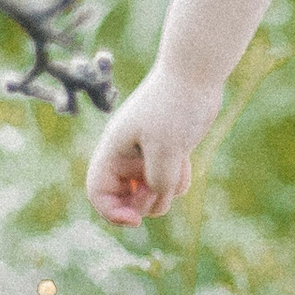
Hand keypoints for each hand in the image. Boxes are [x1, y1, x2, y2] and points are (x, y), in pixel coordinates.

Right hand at [85, 65, 223, 222]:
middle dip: (144, 202)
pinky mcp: (167, 151)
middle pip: (125, 197)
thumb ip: (159, 181)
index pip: (98, 192)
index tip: (135, 220)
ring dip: (166, 189)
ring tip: (178, 164)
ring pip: (152, 192)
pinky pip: (170, 181)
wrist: (196, 74)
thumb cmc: (175, 106)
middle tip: (163, 189)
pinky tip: (187, 158)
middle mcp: (126, 155)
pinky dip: (179, 178)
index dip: (112, 212)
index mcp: (114, 150)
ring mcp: (147, 154)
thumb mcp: (166, 149)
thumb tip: (159, 198)